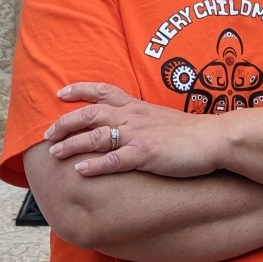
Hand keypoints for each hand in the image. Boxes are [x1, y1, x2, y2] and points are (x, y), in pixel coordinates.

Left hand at [44, 82, 221, 178]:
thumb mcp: (161, 118)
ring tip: (54, 153)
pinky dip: (95, 165)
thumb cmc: (191, 133)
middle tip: (46, 134)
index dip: (79, 90)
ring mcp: (139, 135)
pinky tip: (80, 171)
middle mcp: (134, 116)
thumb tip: (127, 125)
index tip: (59, 93)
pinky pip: (114, 159)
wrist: (215, 138)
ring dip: (72, 144)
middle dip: (65, 122)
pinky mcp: (147, 154)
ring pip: (96, 136)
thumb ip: (141, 119)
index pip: (103, 90)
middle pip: (90, 113)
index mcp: (137, 106)